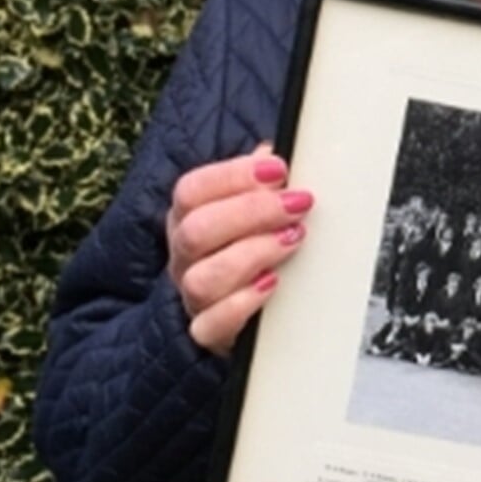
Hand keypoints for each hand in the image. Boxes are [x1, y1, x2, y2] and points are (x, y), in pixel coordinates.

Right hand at [165, 144, 311, 355]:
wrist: (241, 309)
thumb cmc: (249, 243)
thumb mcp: (254, 204)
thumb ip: (262, 178)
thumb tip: (277, 149)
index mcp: (187, 215)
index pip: (192, 190)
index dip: (233, 176)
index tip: (278, 169)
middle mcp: (183, 254)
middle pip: (196, 231)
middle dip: (252, 213)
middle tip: (297, 205)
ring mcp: (191, 294)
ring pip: (202, 278)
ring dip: (253, 254)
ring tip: (292, 241)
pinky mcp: (208, 332)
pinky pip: (210, 325)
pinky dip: (242, 304)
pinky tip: (272, 283)